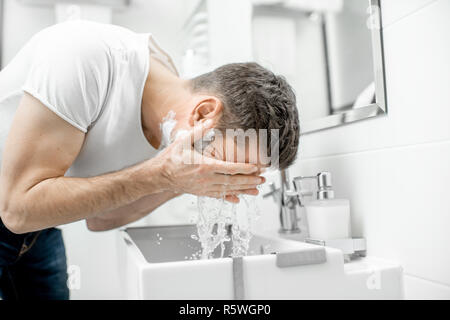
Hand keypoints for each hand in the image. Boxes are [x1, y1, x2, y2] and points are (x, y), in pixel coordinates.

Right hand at [150, 120, 264, 202]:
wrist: (160, 175)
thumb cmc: (172, 157)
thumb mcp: (184, 141)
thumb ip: (200, 131)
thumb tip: (212, 121)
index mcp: (204, 165)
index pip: (230, 168)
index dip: (245, 168)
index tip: (256, 168)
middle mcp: (206, 179)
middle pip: (233, 181)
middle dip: (250, 180)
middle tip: (263, 180)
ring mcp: (204, 188)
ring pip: (228, 190)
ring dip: (244, 190)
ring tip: (257, 190)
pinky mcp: (202, 193)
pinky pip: (219, 196)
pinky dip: (230, 197)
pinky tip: (238, 199)